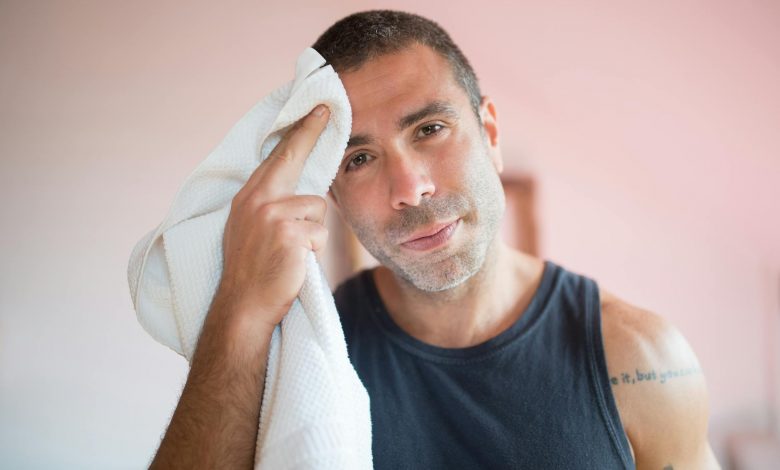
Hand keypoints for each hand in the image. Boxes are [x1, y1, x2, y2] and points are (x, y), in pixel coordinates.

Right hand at [216, 104, 330, 330]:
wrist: (244, 306)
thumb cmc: (253, 271)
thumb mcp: (252, 230)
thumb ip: (269, 206)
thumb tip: (301, 191)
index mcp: (248, 198)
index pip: (276, 158)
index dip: (297, 133)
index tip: (314, 110)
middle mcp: (257, 200)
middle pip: (293, 159)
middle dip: (310, 132)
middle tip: (328, 108)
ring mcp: (272, 215)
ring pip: (317, 209)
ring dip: (313, 233)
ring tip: (293, 253)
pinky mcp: (289, 233)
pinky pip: (321, 234)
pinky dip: (314, 251)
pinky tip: (296, 262)